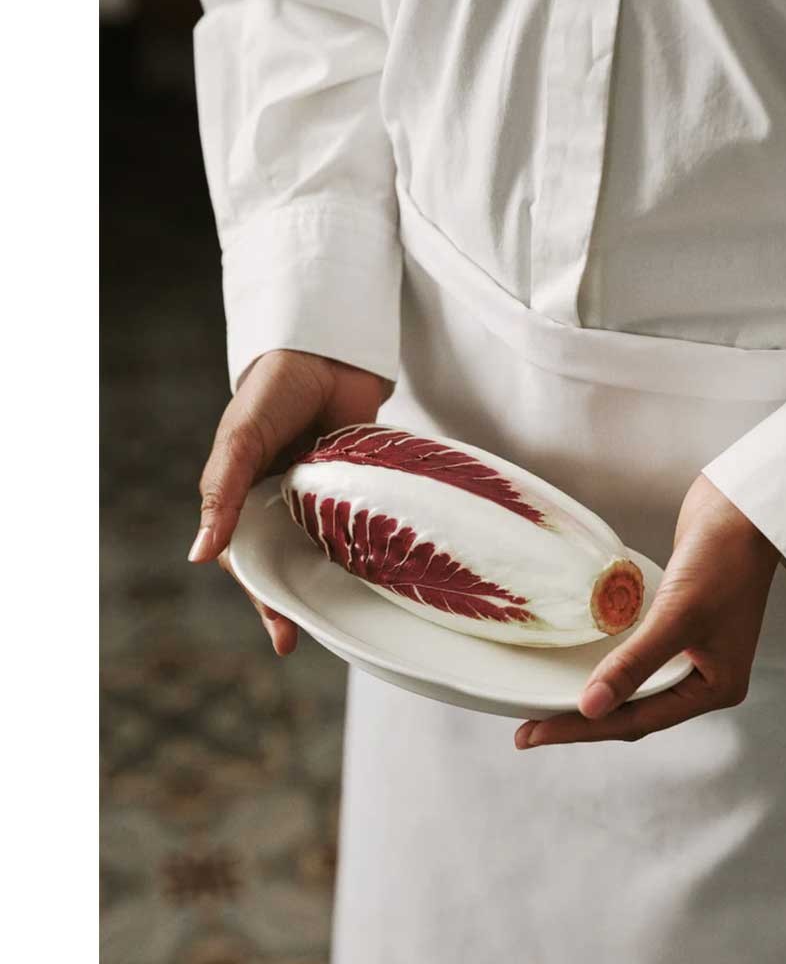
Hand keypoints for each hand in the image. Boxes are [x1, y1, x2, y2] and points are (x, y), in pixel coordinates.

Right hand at [188, 350, 388, 654]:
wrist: (329, 352)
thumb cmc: (273, 391)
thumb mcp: (242, 441)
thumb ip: (222, 494)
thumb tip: (198, 556)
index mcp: (246, 497)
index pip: (251, 559)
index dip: (265, 597)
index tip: (284, 634)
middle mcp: (283, 501)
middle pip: (289, 561)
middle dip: (299, 599)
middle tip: (316, 636)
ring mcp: (321, 494)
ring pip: (326, 547)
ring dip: (336, 579)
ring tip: (351, 615)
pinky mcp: (357, 481)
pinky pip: (362, 522)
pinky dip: (369, 545)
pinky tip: (384, 573)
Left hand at [514, 474, 779, 747]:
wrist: (740, 508)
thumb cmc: (724, 559)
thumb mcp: (679, 615)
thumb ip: (635, 663)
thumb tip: (591, 707)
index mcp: (715, 687)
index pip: (638, 721)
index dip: (583, 729)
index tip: (534, 734)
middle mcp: (703, 676)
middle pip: (633, 711)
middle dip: (582, 719)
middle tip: (528, 728)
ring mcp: (690, 650)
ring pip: (632, 686)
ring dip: (592, 694)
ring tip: (545, 703)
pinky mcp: (675, 623)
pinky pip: (633, 655)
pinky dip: (606, 664)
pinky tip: (577, 663)